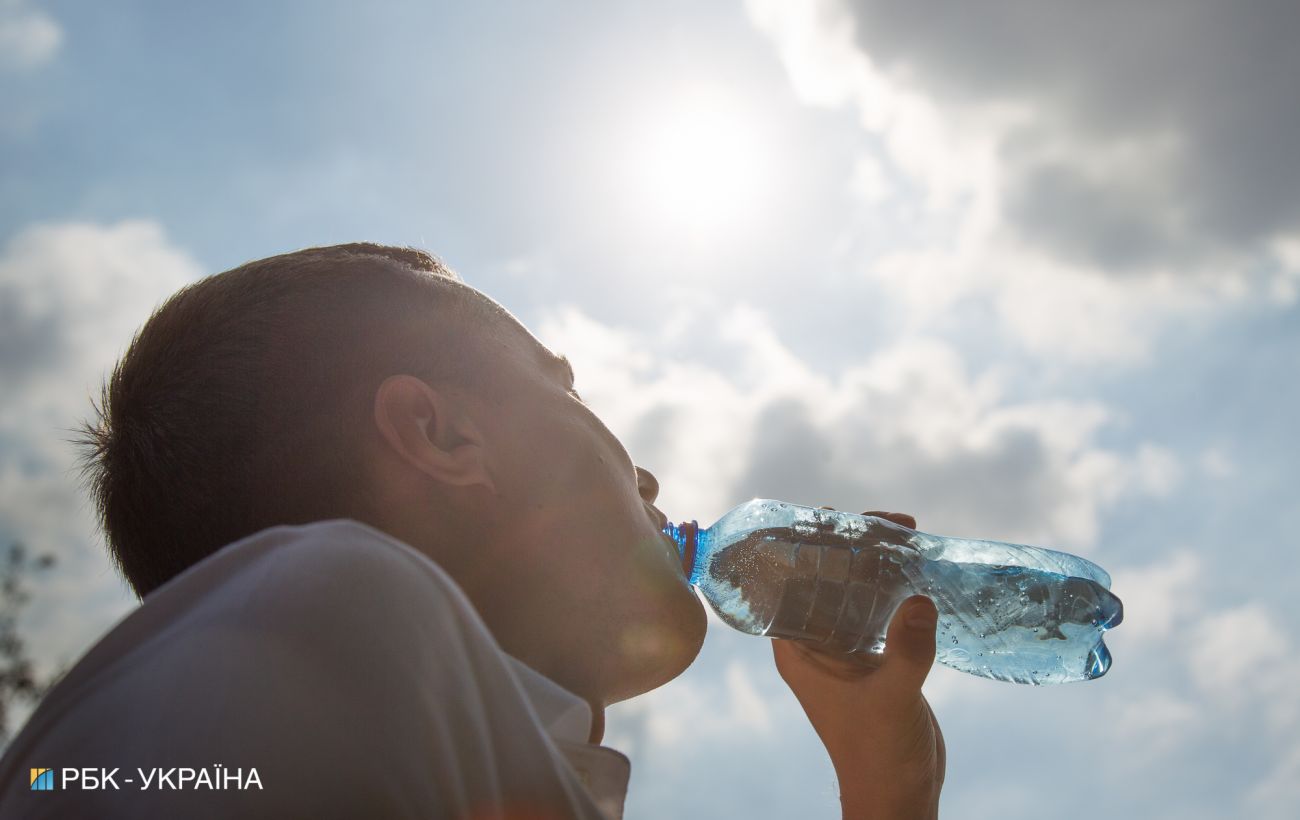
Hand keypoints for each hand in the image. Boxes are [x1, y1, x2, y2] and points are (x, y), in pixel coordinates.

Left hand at [772, 510, 944, 819]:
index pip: (788, 582)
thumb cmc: (879, 752)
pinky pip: (878, 609)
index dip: (805, 545)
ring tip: (908, 534)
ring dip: (876, 564)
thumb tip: (918, 598)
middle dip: (850, 547)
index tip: (835, 515)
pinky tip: (918, 568)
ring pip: (853, 591)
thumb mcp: (893, 698)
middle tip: (890, 522)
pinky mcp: (874, 658)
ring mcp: (844, 649)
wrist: (899, 792)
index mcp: (797, 649)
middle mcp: (814, 643)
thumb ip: (906, 650)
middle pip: (823, 579)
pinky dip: (894, 588)